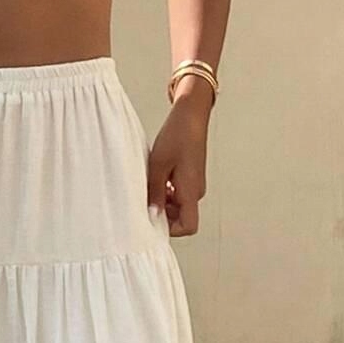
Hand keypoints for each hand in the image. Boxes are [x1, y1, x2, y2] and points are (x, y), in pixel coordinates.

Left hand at [146, 83, 211, 236]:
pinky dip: (166, 192)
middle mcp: (196, 192)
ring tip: (152, 183)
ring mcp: (194, 185)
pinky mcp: (191, 178)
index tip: (154, 218)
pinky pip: (178, 194)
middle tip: (147, 197)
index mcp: (190, 192)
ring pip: (177, 206)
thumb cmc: (177, 135)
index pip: (188, 227)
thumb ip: (154, 194)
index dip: (171, 228)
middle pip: (180, 218)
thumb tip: (151, 216)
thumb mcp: (158, 166)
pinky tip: (157, 178)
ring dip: (163, 201)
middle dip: (162, 213)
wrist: (191, 114)